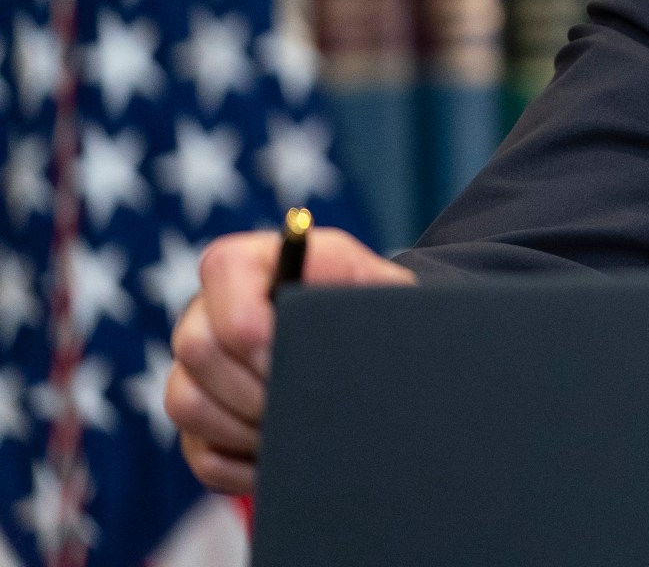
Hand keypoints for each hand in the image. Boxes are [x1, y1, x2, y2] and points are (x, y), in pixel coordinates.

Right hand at [166, 226, 415, 493]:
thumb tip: (334, 336)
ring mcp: (194, 368)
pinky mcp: (199, 420)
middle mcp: (208, 311)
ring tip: (297, 430)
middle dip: (253, 388)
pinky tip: (283, 456)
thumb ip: (361, 290)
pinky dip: (243, 466)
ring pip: (187, 404)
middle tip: (301, 404)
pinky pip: (200, 454)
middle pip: (196, 347)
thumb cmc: (371, 309)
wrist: (365, 343)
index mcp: (251, 263)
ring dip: (246, 429)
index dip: (251, 323)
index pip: (223, 271)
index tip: (286, 356)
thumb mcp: (379, 286)